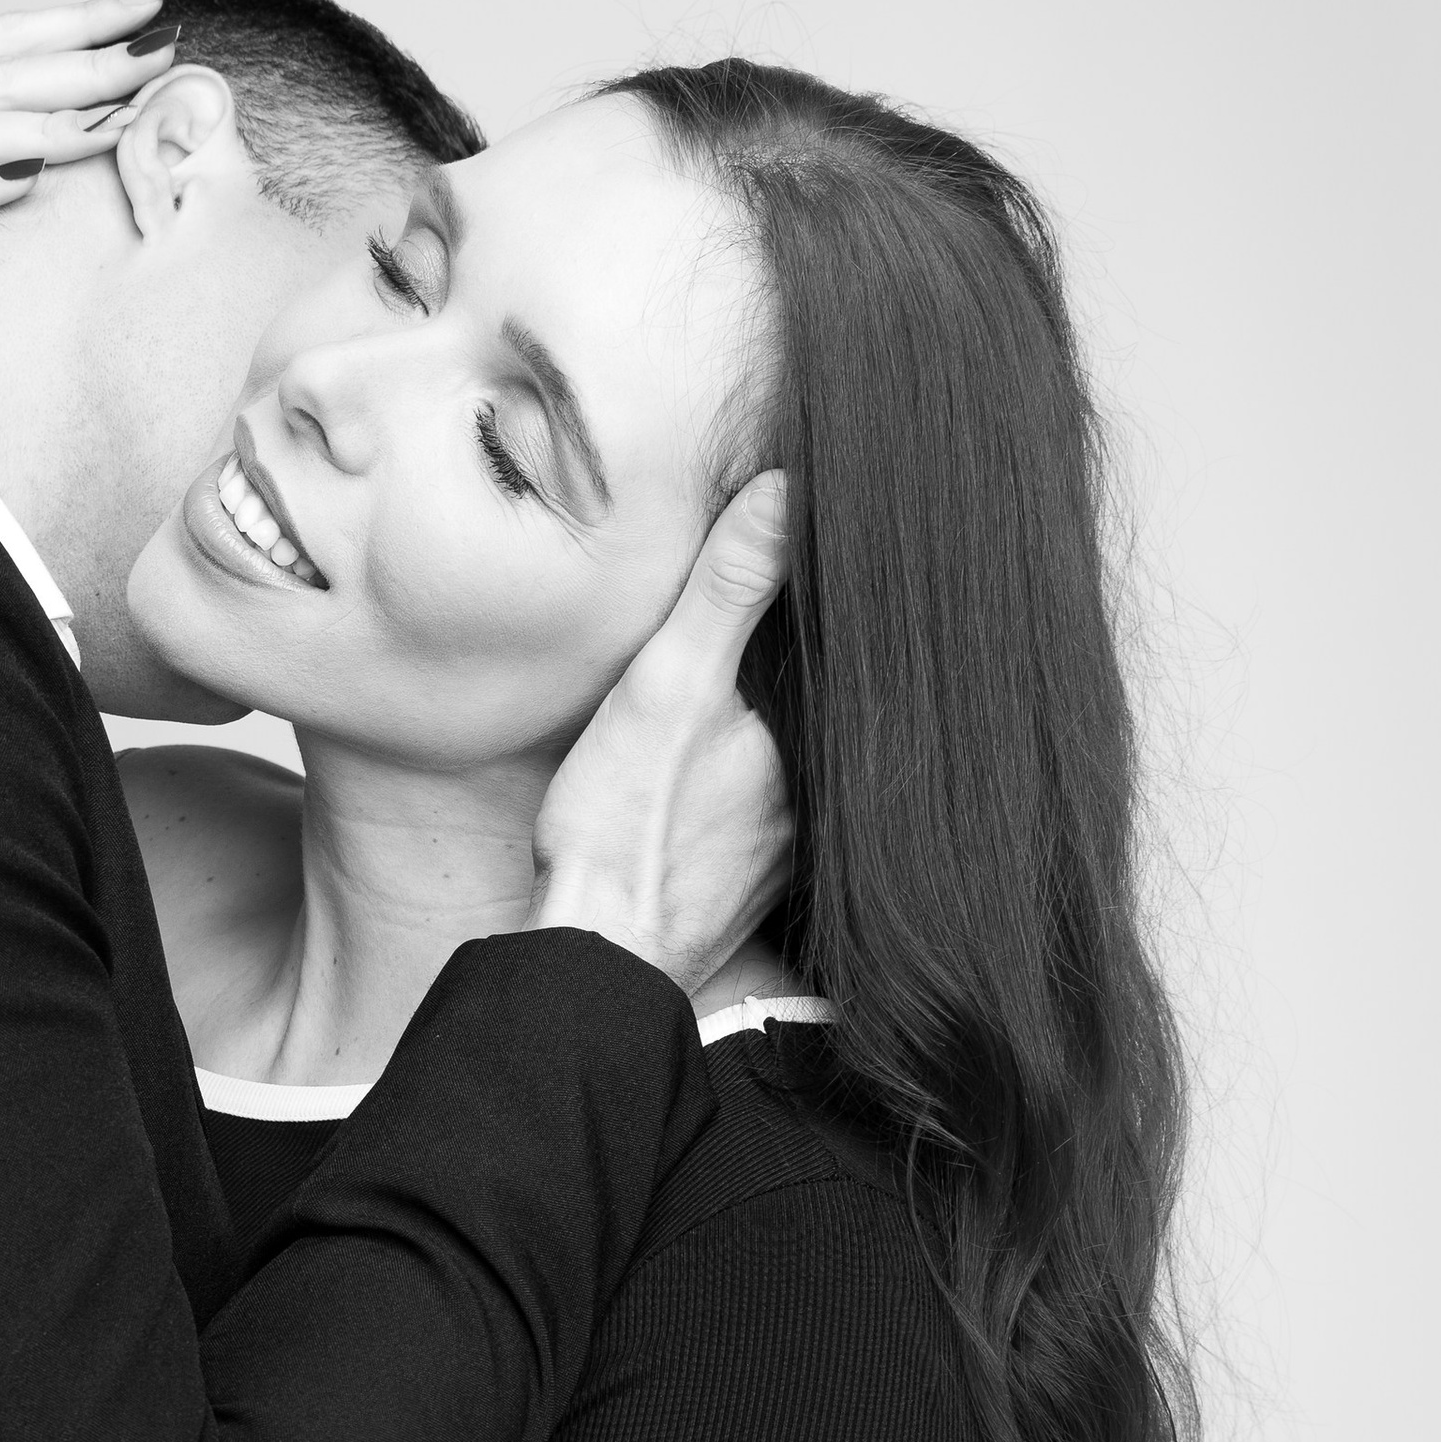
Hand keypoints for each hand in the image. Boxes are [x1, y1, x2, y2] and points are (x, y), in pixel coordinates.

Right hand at [528, 475, 794, 990]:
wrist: (598, 953)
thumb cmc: (627, 824)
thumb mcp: (671, 684)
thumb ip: (728, 589)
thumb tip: (790, 489)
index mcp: (815, 736)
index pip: (841, 637)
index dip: (834, 582)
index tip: (842, 523)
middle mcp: (823, 791)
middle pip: (827, 698)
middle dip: (818, 649)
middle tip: (826, 575)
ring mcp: (796, 841)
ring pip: (803, 753)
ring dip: (791, 717)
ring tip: (779, 656)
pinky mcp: (760, 878)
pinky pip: (776, 801)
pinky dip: (765, 771)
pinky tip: (738, 756)